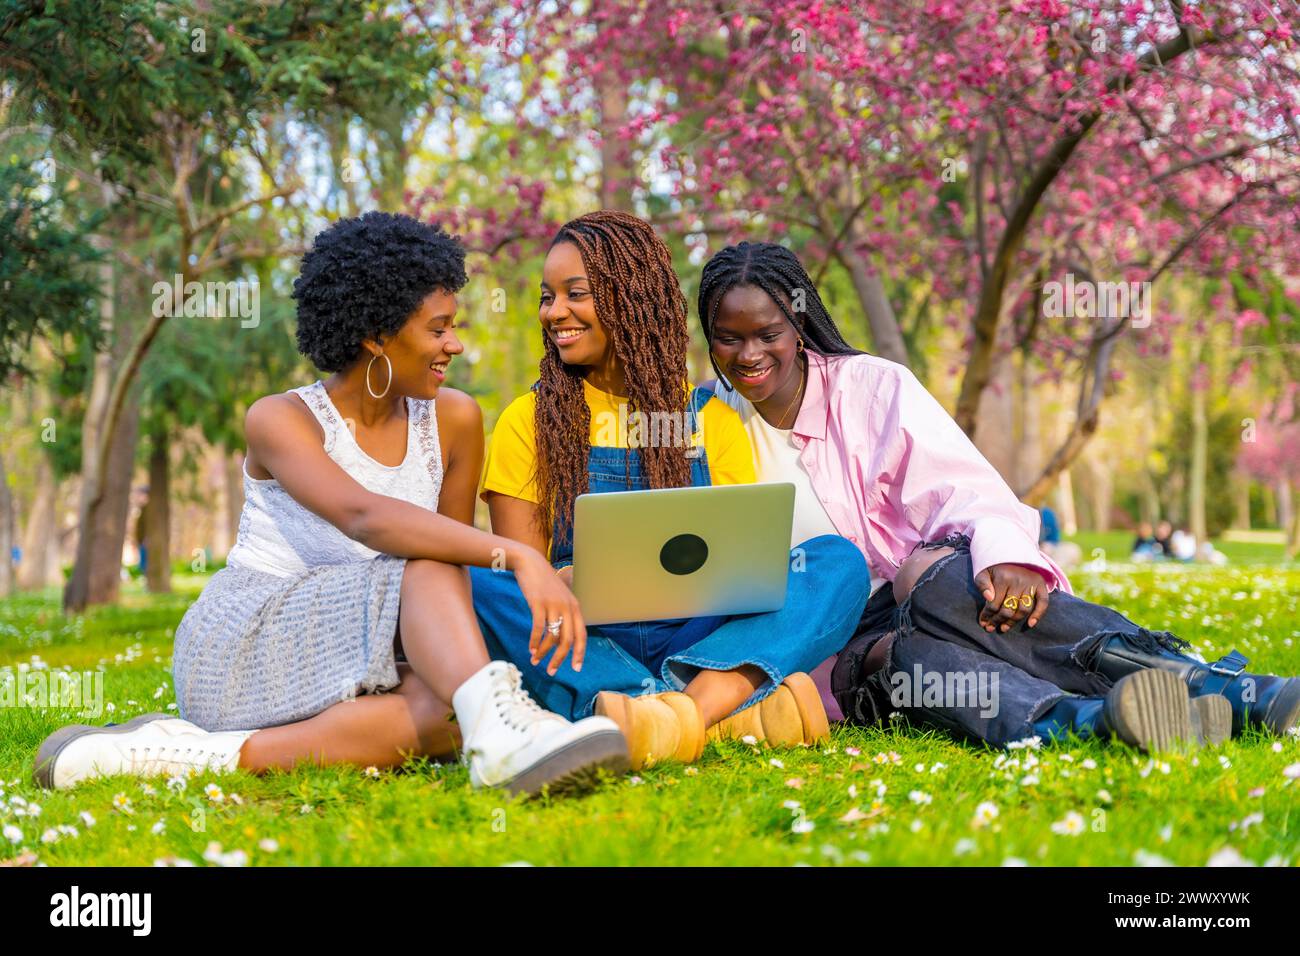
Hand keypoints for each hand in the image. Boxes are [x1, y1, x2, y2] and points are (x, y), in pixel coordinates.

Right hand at [509, 548, 586, 674]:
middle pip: (568, 640)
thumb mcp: (559, 597)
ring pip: (552, 637)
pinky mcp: (538, 603)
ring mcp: (553, 605)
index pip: (582, 635)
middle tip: (551, 671)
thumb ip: (563, 614)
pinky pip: (538, 628)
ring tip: (535, 661)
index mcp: (574, 607)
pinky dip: (534, 642)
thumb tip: (560, 639)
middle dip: (560, 659)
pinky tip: (530, 649)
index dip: (580, 653)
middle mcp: (567, 607)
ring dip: (543, 652)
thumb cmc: (543, 583)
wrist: (530, 563)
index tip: (576, 668)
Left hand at [973, 563, 1050, 631]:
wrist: (1013, 552)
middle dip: (997, 621)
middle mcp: (1019, 581)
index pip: (994, 604)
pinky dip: (1038, 614)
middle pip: (1008, 609)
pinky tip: (1030, 624)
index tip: (983, 622)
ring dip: (1013, 622)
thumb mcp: (983, 572)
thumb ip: (983, 584)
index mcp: (1003, 578)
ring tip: (1003, 628)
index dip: (987, 616)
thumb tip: (989, 598)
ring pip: (1023, 609)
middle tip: (990, 628)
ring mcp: (1031, 584)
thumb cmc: (995, 566)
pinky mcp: (1041, 585)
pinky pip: (1043, 602)